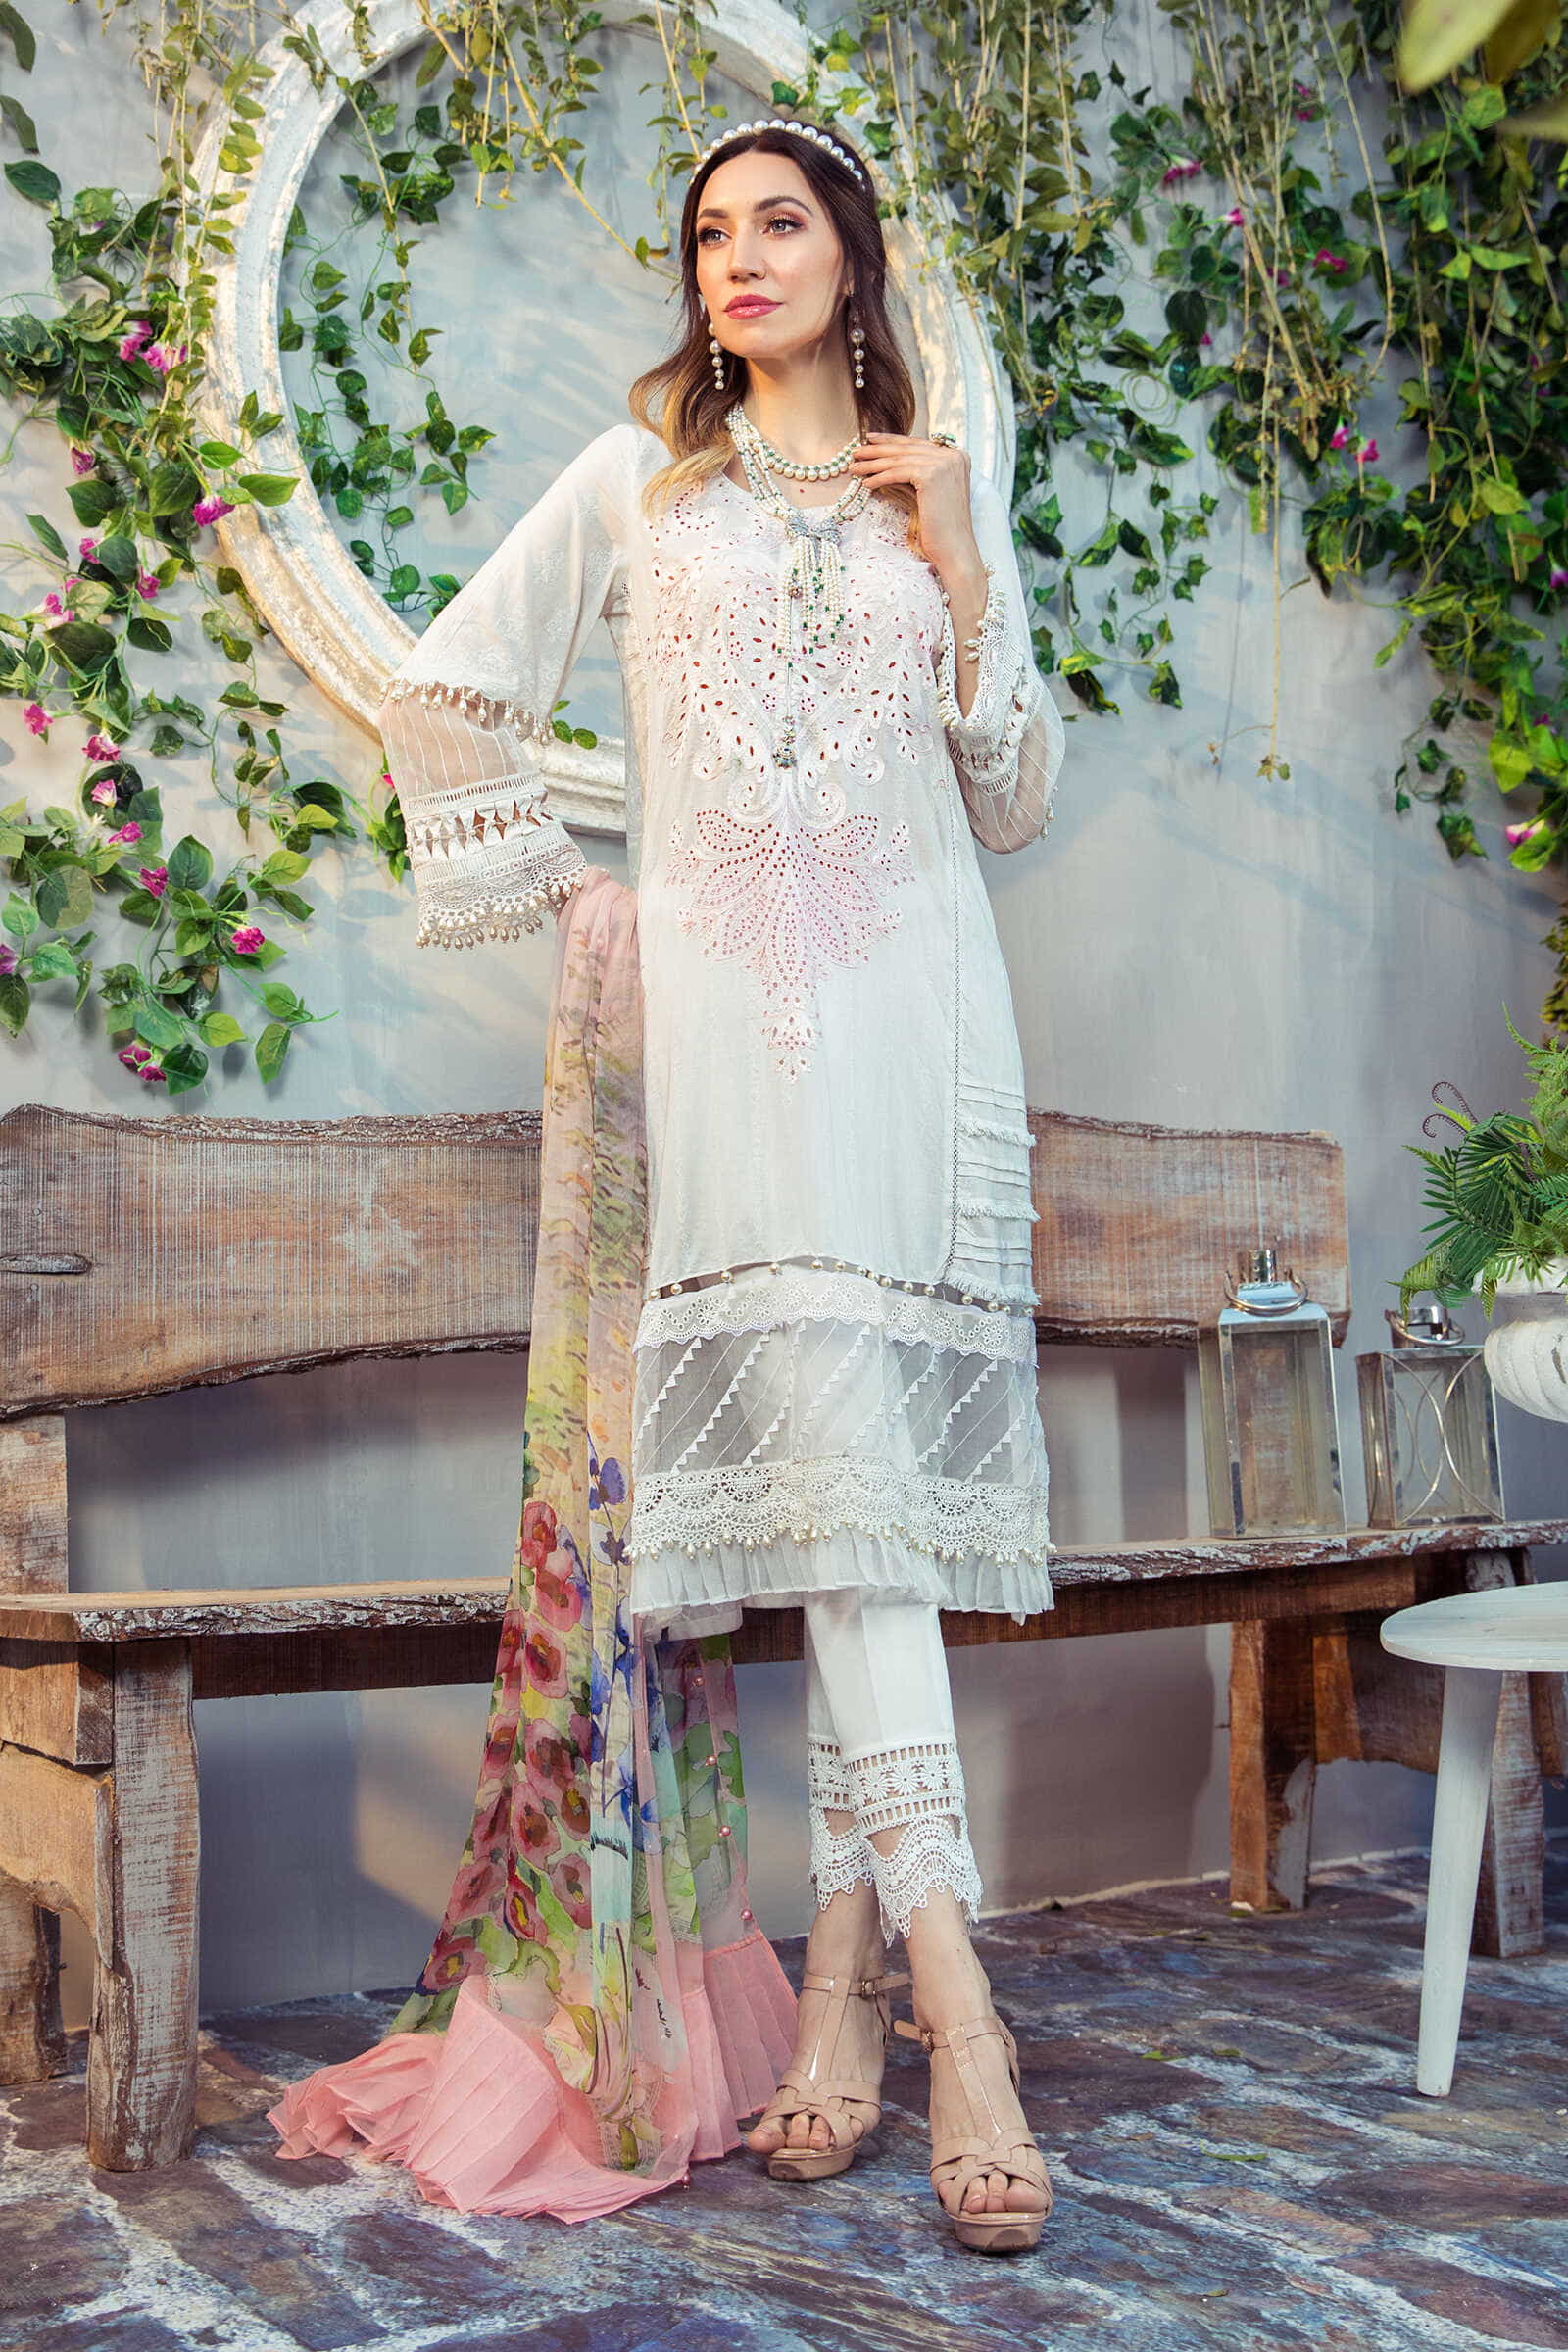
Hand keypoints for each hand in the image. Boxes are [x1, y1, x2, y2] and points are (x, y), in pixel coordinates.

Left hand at [848, 431, 982, 589]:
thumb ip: (919, 473)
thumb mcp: (932, 492)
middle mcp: (953, 455)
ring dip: (873, 464)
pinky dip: (879, 477)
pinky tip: (866, 483)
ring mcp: (944, 463)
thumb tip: (888, 462)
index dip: (892, 441)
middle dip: (878, 449)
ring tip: (854, 468)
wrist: (954, 549)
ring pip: (899, 460)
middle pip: (907, 449)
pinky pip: (898, 473)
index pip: (917, 444)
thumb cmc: (942, 528)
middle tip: (856, 451)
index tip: (871, 439)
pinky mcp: (932, 475)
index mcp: (957, 456)